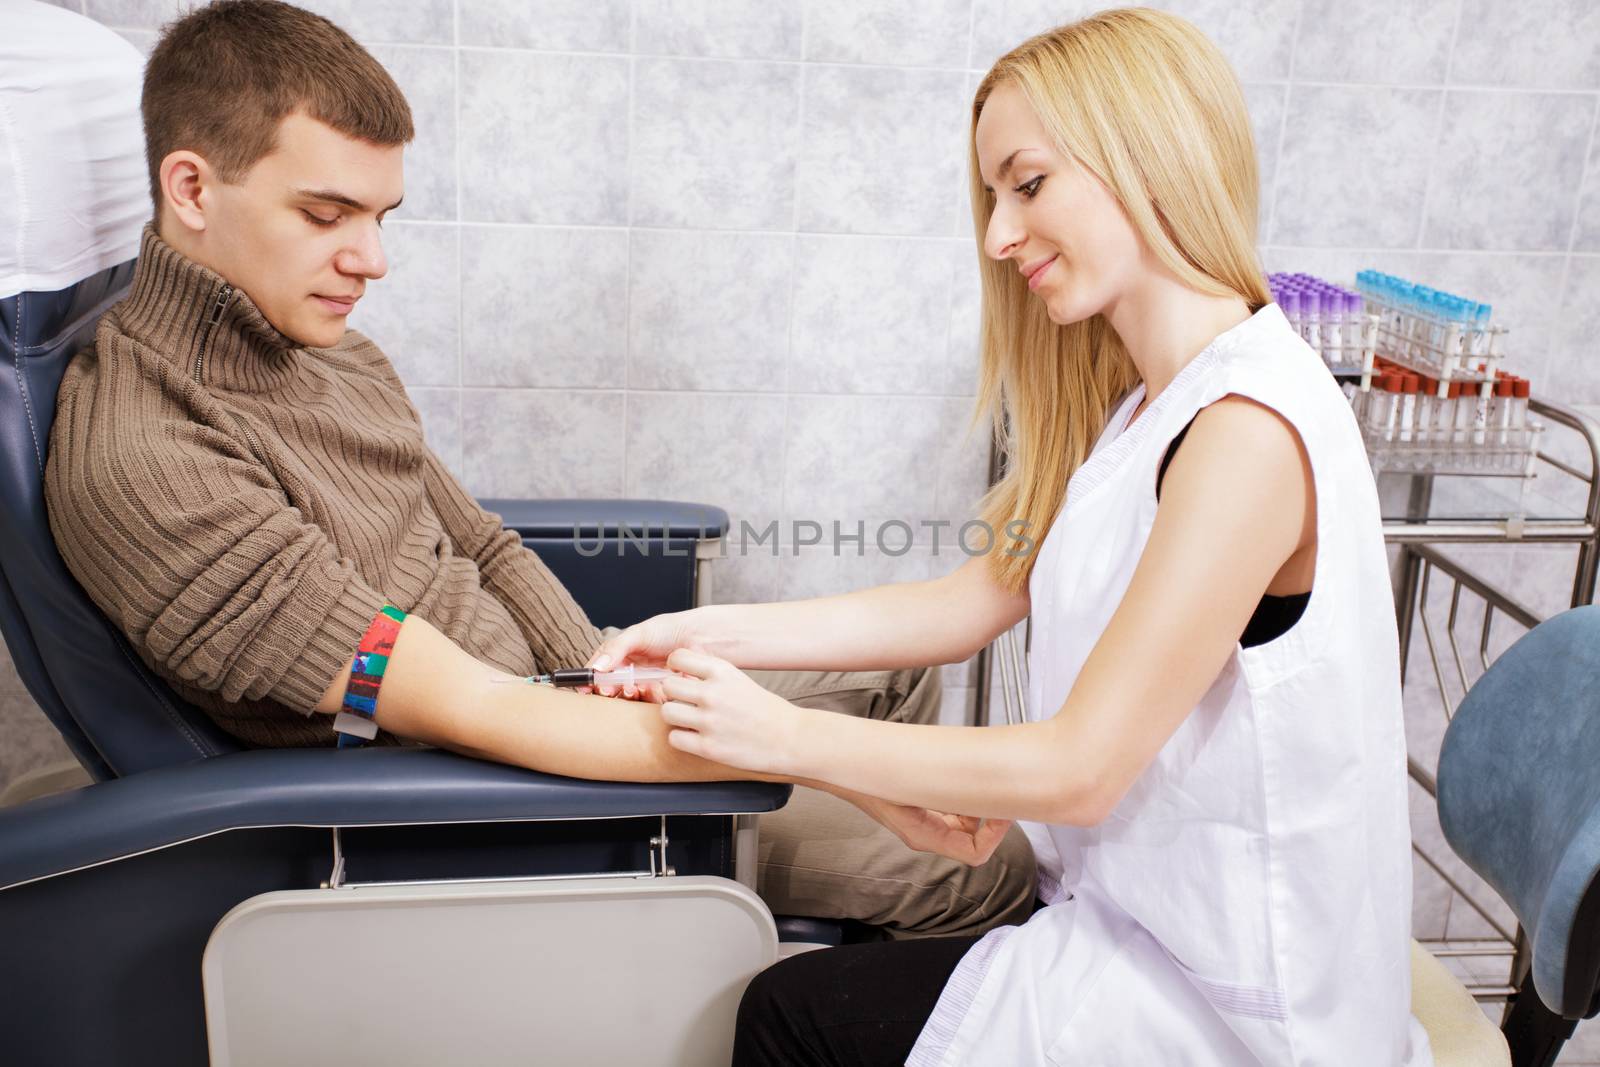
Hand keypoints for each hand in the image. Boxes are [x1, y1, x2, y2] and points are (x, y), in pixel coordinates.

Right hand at [587, 611, 702, 698]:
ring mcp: (647, 686)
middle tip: (608, 691)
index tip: (585, 689)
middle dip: (607, 692)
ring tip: (631, 688)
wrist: (701, 637)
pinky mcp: (663, 696)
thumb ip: (616, 648)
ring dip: (626, 695)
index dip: (591, 681)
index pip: (600, 672)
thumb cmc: (670, 630)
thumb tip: (597, 667)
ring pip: (628, 699)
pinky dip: (647, 698)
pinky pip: (649, 704)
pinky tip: (651, 689)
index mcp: (622, 657)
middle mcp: (632, 673)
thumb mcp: (639, 633)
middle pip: (611, 689)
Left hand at [656, 648, 802, 775]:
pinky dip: (681, 739)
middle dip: (673, 694)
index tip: (681, 676)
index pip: (678, 657)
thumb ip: (709, 674)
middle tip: (684, 702)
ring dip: (674, 717)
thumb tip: (678, 668)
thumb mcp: (738, 679)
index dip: (675, 667)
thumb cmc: (763, 709)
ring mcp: (710, 721)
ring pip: (667, 712)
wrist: (789, 739)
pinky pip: (674, 738)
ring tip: (688, 721)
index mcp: (722, 672)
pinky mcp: (709, 747)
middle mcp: (713, 694)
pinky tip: (695, 737)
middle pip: (667, 686)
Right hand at [840, 790, 1013, 866]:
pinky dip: (963, 798)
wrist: (847, 773)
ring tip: (982, 783)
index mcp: (926, 837)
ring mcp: (925, 825)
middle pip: (974, 839)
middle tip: (999, 793)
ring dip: (977, 807)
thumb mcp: (910, 786)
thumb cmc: (872, 780)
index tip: (1002, 811)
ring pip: (965, 825)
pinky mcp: (922, 812)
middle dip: (990, 818)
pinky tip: (960, 777)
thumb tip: (976, 783)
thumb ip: (943, 789)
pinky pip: (952, 812)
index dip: (994, 835)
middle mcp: (928, 836)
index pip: (974, 853)